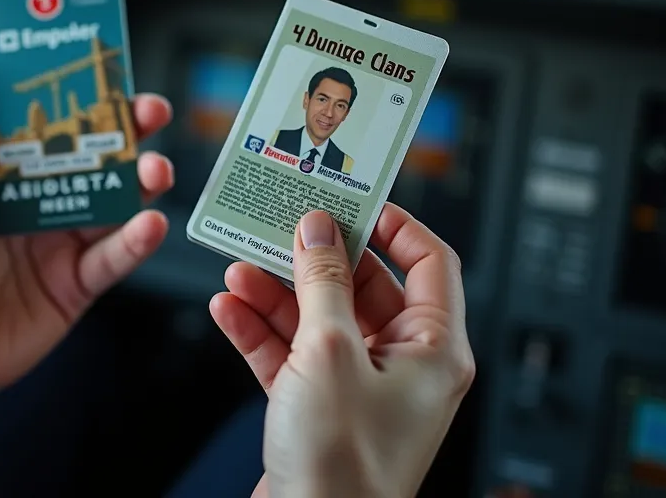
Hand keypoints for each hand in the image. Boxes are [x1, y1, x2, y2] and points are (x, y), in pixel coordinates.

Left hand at [0, 51, 174, 413]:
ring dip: (139, 181)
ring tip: (156, 170)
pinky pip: (113, 258)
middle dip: (125, 132)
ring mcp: (57, 244)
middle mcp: (32, 204)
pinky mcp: (74, 286)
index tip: (105, 72)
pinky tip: (148, 224)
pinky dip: (135, 240)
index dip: (75, 98)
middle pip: (90, 157)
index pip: (44, 124)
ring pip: (112, 203)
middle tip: (151, 112)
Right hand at [210, 207, 474, 497]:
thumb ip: (322, 281)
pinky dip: (262, 332)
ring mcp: (361, 390)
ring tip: (239, 268)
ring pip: (320, 319)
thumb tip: (318, 228)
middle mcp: (404, 367)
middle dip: (315, 258)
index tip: (351, 199)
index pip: (429, 262)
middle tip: (280, 225)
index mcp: (435, 349)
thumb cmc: (343, 466)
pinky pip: (293, 356)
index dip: (392, 224)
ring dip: (278, 293)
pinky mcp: (321, 411)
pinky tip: (231, 309)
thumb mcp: (330, 352)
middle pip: (363, 288)